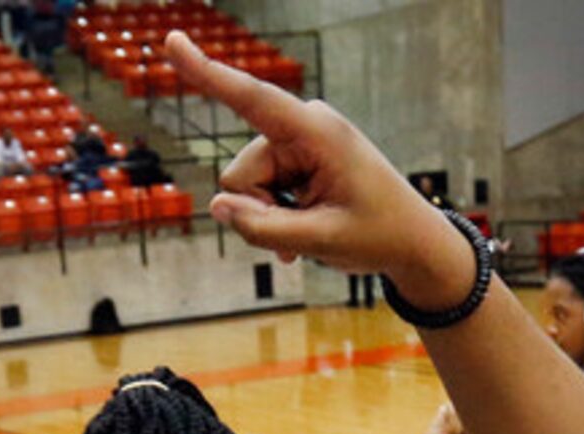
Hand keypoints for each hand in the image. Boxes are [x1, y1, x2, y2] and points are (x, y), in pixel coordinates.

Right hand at [160, 30, 466, 297]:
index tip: (172, 41)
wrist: (412, 242)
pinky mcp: (297, 160)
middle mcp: (303, 127)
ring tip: (307, 236)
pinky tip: (301, 235)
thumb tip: (217, 207)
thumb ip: (263, 227)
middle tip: (298, 239)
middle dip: (257, 210)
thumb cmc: (378, 235)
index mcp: (317, 132)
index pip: (252, 98)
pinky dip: (274, 217)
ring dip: (268, 218)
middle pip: (241, 171)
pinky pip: (260, 191)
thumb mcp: (321, 240)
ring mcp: (299, 143)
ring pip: (247, 186)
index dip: (207, 72)